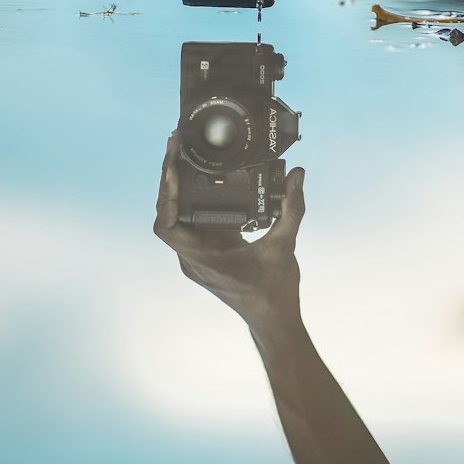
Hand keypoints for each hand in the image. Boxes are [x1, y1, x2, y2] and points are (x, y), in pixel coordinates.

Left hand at [153, 132, 305, 326]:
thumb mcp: (284, 246)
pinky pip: (198, 219)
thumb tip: (297, 176)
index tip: (172, 167)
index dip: (165, 195)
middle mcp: (194, 256)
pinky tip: (207, 175)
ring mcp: (200, 253)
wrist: (274, 319)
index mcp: (201, 260)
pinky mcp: (211, 249)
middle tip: (175, 144)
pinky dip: (199, 197)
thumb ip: (291, 209)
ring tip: (184, 152)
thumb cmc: (273, 292)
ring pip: (181, 214)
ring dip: (180, 185)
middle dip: (169, 177)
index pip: (167, 225)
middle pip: (169, 212)